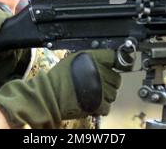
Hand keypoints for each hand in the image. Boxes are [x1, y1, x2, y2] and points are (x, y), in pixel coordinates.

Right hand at [0, 49, 123, 128]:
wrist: (49, 95)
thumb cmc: (58, 77)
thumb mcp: (73, 59)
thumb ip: (90, 59)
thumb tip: (105, 60)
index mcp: (91, 57)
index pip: (113, 57)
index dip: (114, 63)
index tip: (114, 67)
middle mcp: (97, 71)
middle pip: (116, 78)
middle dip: (109, 82)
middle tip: (98, 84)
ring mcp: (99, 88)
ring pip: (113, 93)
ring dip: (105, 95)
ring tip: (93, 94)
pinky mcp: (97, 103)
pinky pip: (107, 106)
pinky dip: (101, 107)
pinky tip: (92, 103)